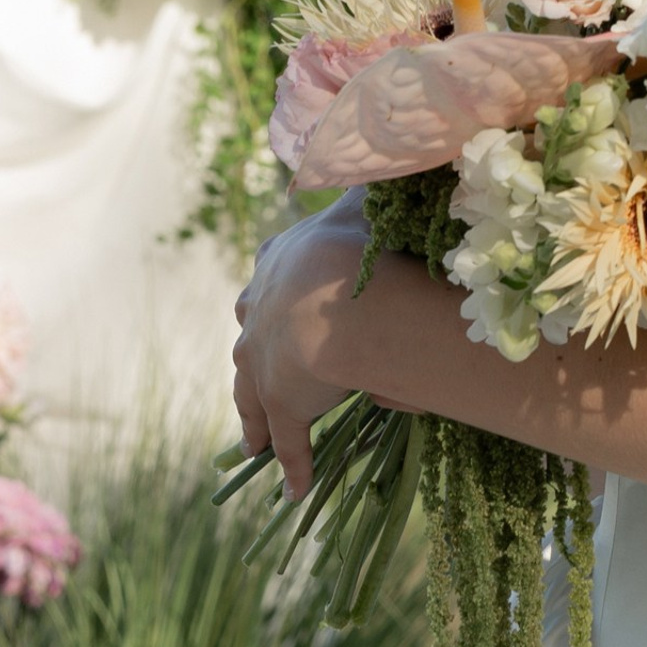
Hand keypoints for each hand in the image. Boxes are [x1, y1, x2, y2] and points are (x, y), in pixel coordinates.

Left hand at [233, 190, 369, 494]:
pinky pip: (285, 442)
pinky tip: (293, 486)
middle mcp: (258, 312)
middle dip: (260, 346)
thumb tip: (396, 159)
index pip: (269, 275)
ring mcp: (262, 361)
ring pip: (250, 391)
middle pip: (250, 331)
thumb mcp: (358, 202)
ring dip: (256, 415)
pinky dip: (290, 462)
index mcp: (276, 264)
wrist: (328, 296)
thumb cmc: (350, 242)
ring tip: (256, 439)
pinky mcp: (278, 405)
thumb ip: (370, 184)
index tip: (279, 296)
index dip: (277, 287)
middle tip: (271, 363)